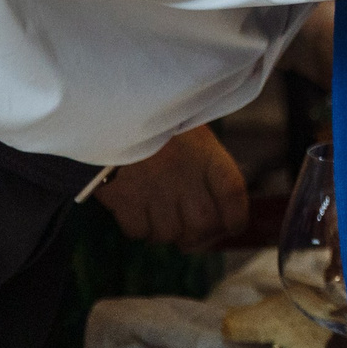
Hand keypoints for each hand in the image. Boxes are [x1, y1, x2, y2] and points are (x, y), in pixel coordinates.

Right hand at [96, 125, 249, 249]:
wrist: (110, 111)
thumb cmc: (155, 122)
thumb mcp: (190, 131)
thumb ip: (206, 166)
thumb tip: (219, 209)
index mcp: (205, 151)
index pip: (233, 194)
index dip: (237, 218)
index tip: (233, 227)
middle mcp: (184, 173)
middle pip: (203, 224)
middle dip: (200, 236)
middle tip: (193, 234)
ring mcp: (153, 188)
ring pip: (169, 234)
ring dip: (166, 233)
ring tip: (160, 217)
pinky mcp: (123, 198)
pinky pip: (138, 232)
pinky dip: (139, 230)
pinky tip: (137, 213)